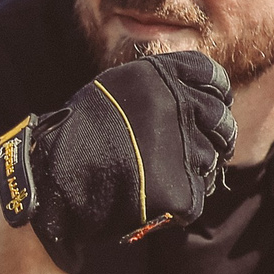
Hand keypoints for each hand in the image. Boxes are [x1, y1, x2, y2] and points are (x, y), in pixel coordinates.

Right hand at [0, 51, 234, 271]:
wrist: (54, 182)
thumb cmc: (80, 136)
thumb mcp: (114, 91)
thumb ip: (156, 86)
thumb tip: (199, 90)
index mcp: (159, 75)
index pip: (212, 78)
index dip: (216, 94)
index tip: (213, 105)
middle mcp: (176, 103)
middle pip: (219, 119)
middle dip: (215, 135)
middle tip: (195, 149)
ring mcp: (182, 146)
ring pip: (210, 159)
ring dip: (193, 168)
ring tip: (159, 175)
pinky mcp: (182, 188)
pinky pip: (198, 193)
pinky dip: (181, 199)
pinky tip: (152, 197)